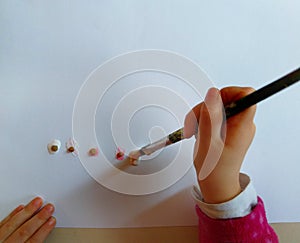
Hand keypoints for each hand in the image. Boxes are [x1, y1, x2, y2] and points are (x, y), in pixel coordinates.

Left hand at [0, 197, 55, 241]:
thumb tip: (45, 232)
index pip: (33, 241)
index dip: (44, 230)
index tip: (52, 220)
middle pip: (25, 230)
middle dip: (39, 218)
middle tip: (49, 207)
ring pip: (13, 223)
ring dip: (27, 211)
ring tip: (38, 201)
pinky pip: (1, 223)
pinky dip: (11, 215)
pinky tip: (20, 207)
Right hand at [184, 87, 255, 202]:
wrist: (217, 184)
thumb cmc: (214, 170)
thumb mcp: (208, 143)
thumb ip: (210, 117)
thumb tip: (213, 93)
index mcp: (242, 126)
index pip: (245, 95)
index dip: (227, 93)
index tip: (211, 103)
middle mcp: (242, 124)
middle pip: (226, 100)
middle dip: (206, 108)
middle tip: (195, 123)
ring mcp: (235, 127)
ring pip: (218, 107)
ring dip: (202, 115)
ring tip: (195, 130)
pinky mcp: (228, 129)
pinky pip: (216, 116)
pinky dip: (204, 120)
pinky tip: (199, 132)